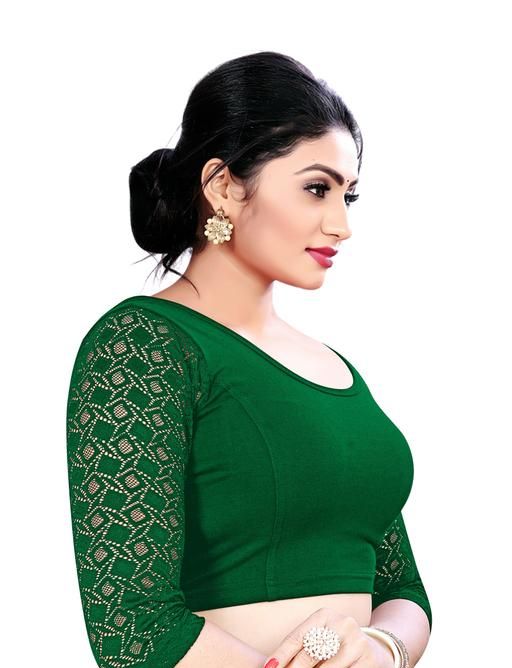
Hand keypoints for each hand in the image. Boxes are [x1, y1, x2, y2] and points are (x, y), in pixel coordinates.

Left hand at [262, 607, 394, 667]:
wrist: (375, 648)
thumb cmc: (338, 645)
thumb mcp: (321, 638)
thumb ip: (302, 648)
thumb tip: (273, 663)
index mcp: (324, 615)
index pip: (297, 637)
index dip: (281, 654)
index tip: (269, 667)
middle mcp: (342, 624)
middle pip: (310, 654)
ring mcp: (357, 642)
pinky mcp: (369, 660)